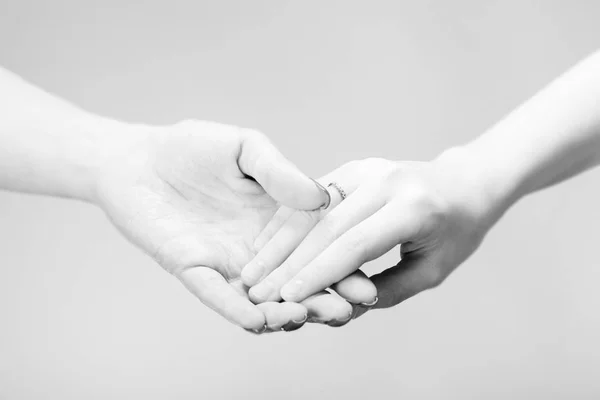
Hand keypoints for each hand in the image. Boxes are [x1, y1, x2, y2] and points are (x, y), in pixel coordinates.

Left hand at [92, 120, 367, 330]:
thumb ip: (280, 172)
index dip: (342, 265)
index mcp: (276, 219)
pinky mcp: (194, 269)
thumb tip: (321, 198)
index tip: (368, 279)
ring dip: (286, 311)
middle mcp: (257, 248)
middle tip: (349, 308)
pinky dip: (238, 309)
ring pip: (263, 298)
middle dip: (323, 297)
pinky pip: (218, 296)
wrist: (138, 157)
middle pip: (297, 281)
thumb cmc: (192, 147)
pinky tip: (259, 319)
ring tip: (306, 315)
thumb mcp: (246, 149)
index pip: (316, 248)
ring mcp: (227, 263)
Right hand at [243, 150, 510, 316]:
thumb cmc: (454, 233)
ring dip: (279, 240)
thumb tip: (341, 306)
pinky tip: (266, 242)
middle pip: (326, 225)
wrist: (460, 184)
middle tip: (258, 290)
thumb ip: (388, 291)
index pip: (355, 245)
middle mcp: (385, 181)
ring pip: (312, 209)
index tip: (287, 299)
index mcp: (412, 208)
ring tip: (253, 270)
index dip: (318, 274)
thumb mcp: (432, 271)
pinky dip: (287, 220)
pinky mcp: (352, 167)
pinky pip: (312, 196)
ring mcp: (366, 168)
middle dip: (289, 262)